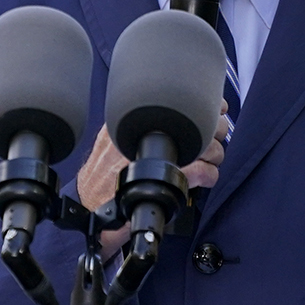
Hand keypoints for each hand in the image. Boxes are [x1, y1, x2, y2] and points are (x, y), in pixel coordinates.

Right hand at [75, 103, 228, 256]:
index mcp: (136, 118)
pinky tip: (203, 178)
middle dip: (214, 133)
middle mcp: (150, 130)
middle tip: (210, 144)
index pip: (181, 100)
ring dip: (214, 156)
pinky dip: (209, 175)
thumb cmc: (100, 177)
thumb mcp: (109, 140)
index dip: (204, 106)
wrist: (90, 204)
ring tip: (206, 163)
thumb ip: (131, 126)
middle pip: (202, 120)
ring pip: (208, 146)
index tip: (213, 110)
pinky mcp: (171, 176)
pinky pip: (204, 171)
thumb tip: (158, 118)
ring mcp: (163, 152)